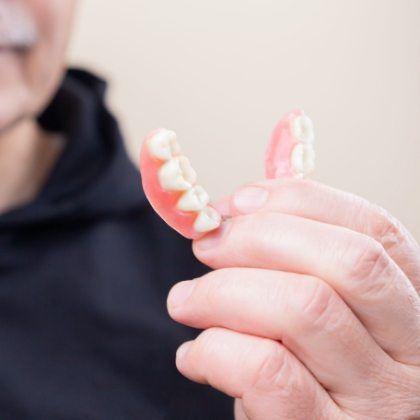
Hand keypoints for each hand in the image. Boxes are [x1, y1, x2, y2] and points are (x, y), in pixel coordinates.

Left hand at [167, 178, 419, 418]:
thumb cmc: (304, 371)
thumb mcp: (316, 313)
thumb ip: (294, 262)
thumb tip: (237, 208)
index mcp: (410, 305)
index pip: (374, 229)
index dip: (299, 201)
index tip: (237, 204)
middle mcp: (412, 352)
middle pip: (346, 261)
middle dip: (258, 238)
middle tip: (205, 245)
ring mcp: (378, 402)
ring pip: (302, 309)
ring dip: (221, 292)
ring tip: (185, 300)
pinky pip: (267, 371)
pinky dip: (214, 350)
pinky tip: (194, 357)